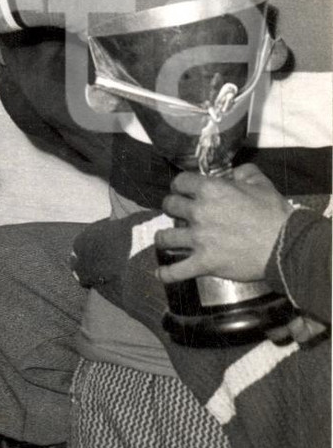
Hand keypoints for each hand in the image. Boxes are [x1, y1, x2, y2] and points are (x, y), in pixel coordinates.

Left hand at [155, 164, 293, 283]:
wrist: (285, 245)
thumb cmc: (274, 214)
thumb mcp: (261, 183)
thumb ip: (244, 173)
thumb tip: (234, 173)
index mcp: (211, 190)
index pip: (180, 181)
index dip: (180, 185)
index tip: (182, 190)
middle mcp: (199, 212)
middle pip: (169, 206)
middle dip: (172, 208)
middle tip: (178, 214)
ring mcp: (199, 239)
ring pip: (165, 237)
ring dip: (163, 238)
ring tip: (166, 240)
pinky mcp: (204, 263)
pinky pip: (177, 271)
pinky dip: (166, 274)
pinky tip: (161, 274)